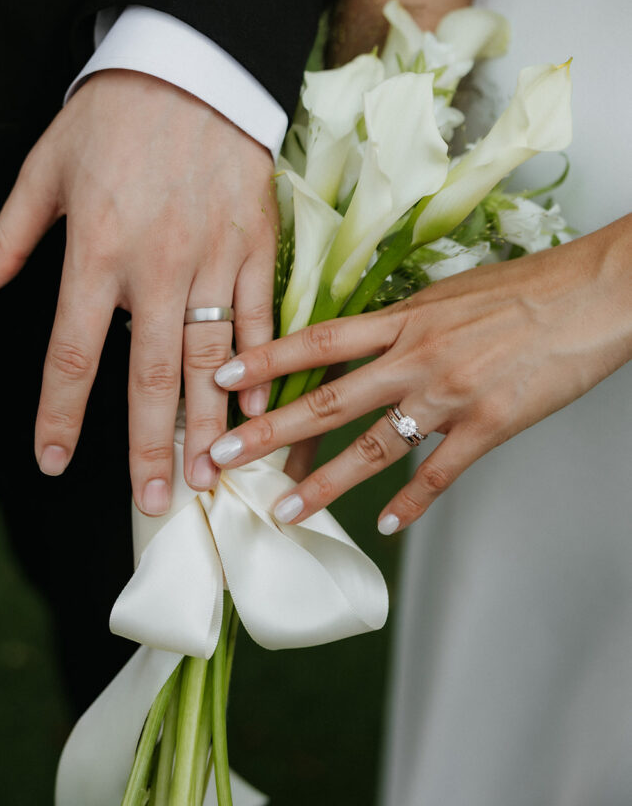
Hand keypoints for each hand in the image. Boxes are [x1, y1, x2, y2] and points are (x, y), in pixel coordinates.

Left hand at [0, 69, 277, 513]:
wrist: (193, 66)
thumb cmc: (113, 116)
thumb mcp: (43, 168)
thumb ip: (8, 237)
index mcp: (95, 252)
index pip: (73, 354)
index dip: (61, 415)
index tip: (55, 461)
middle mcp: (156, 267)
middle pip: (150, 375)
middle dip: (149, 446)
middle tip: (154, 503)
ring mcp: (212, 259)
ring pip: (211, 358)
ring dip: (209, 424)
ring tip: (210, 476)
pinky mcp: (254, 245)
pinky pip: (261, 318)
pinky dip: (262, 368)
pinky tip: (259, 411)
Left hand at [209, 218, 631, 532]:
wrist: (591, 295)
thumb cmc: (524, 288)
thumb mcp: (448, 293)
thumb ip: (402, 321)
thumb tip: (364, 340)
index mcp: (404, 317)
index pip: (318, 339)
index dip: (265, 358)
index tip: (221, 377)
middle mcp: (416, 356)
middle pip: (328, 400)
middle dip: (268, 432)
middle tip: (220, 457)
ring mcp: (450, 394)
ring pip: (374, 447)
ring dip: (325, 484)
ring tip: (284, 511)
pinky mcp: (489, 425)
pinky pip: (440, 473)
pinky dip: (413, 502)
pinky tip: (388, 524)